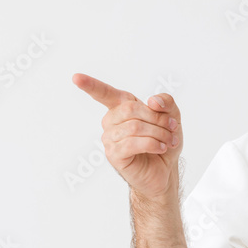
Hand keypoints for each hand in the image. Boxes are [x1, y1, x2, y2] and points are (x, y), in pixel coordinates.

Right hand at [72, 73, 182, 199]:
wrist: (166, 170)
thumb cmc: (164, 140)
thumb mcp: (172, 117)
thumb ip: (166, 102)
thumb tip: (153, 100)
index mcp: (121, 107)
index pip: (104, 93)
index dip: (90, 85)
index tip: (76, 77)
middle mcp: (111, 121)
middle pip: (131, 109)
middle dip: (157, 118)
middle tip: (172, 127)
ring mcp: (110, 138)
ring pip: (134, 127)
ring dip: (158, 133)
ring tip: (168, 141)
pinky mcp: (113, 155)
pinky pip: (132, 143)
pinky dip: (152, 144)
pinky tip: (161, 148)